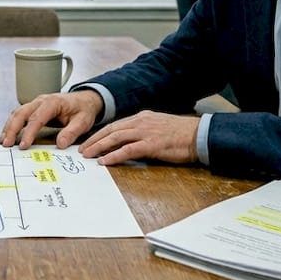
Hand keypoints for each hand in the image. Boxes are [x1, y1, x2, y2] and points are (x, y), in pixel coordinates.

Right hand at [0, 89, 103, 149]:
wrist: (85, 100)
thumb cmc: (83, 109)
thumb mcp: (83, 121)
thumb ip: (72, 132)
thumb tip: (60, 144)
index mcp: (52, 102)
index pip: (37, 118)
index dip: (29, 132)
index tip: (23, 145)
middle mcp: (41, 101)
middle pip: (21, 113)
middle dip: (12, 129)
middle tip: (6, 144)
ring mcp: (35, 103)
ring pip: (17, 113)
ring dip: (9, 127)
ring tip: (3, 142)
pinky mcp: (33, 108)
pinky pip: (19, 115)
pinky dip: (11, 125)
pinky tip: (7, 135)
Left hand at [79, 111, 199, 165]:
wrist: (198, 135)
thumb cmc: (181, 134)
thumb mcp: (158, 127)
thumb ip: (143, 131)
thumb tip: (130, 141)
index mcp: (142, 117)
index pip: (115, 125)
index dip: (100, 134)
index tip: (89, 142)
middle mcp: (141, 122)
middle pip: (111, 130)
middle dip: (94, 140)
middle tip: (82, 150)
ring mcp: (146, 132)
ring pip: (116, 138)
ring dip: (99, 147)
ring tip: (88, 155)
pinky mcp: (152, 145)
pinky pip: (128, 150)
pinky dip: (114, 156)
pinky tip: (105, 161)